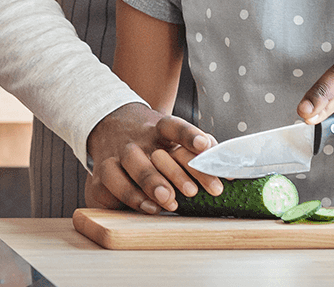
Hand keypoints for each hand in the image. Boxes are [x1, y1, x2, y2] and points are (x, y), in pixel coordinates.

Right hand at [84, 102, 222, 213]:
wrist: (109, 125)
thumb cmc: (152, 140)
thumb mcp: (172, 137)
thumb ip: (197, 150)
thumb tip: (229, 165)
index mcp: (158, 128)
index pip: (175, 127)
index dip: (190, 135)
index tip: (204, 145)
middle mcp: (139, 140)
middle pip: (155, 154)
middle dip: (174, 173)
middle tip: (192, 191)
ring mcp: (118, 154)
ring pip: (132, 166)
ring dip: (151, 183)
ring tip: (170, 201)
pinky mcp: (103, 171)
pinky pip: (113, 183)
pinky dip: (132, 197)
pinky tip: (151, 207)